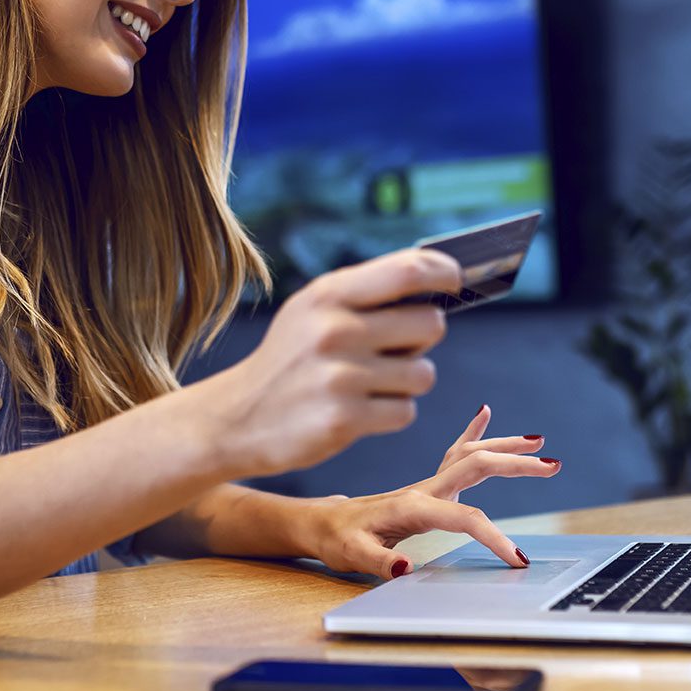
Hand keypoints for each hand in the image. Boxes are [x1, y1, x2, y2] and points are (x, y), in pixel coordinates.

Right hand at [190, 248, 463, 481]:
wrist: (236, 417)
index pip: (409, 270)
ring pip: (423, 374)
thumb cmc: (290, 360)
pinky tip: (359, 410)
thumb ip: (366, 294)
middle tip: (393, 350)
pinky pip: (405, 412)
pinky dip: (391, 414)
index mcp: (329, 294)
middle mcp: (335, 330)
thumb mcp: (313, 311)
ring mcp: (340, 376)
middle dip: (422, 340)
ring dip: (406, 382)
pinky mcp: (344, 419)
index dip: (445, 273)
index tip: (454, 282)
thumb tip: (439, 285)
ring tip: (370, 384)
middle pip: (430, 324)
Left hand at [296, 403, 562, 578]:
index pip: (466, 517)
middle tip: (552, 466)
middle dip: (516, 465)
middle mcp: (424, 488)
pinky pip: (455, 452)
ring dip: (505, 446)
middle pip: (477, 465)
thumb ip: (378, 562)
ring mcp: (427, 483)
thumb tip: (405, 567)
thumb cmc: (337, 541)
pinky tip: (485, 412)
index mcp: (412, 506)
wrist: (320, 524)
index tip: (518, 559)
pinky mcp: (427, 486)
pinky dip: (474, 431)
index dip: (494, 537)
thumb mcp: (351, 557)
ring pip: (472, 454)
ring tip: (538, 442)